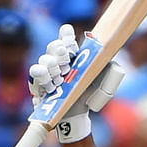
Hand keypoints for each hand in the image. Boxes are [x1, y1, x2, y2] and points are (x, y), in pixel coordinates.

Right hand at [30, 24, 125, 143]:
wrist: (79, 115)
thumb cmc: (90, 94)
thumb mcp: (106, 81)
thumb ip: (111, 70)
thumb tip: (110, 61)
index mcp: (73, 56)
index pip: (67, 40)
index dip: (66, 35)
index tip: (68, 32)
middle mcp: (58, 62)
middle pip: (53, 48)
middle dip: (59, 50)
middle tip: (66, 55)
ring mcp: (47, 74)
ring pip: (43, 62)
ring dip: (50, 65)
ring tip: (58, 74)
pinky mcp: (38, 89)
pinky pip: (35, 81)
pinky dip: (41, 78)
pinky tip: (47, 80)